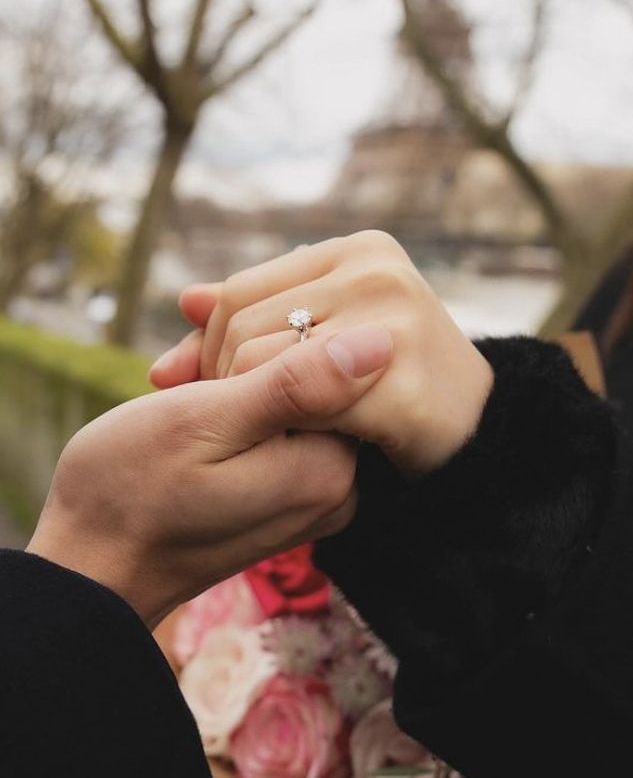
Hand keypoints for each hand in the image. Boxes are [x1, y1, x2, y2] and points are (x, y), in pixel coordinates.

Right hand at [28, 324, 391, 627]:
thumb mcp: (207, 421)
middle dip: (242, 361)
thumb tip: (386, 340)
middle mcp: (334, 488)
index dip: (264, 341)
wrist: (92, 567)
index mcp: (328, 469)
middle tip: (180, 376)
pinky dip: (230, 408)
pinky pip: (271, 428)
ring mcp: (309, 496)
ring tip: (175, 395)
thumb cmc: (131, 491)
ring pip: (285, 396)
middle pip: (310, 380)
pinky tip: (187, 408)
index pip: (332, 362)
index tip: (204, 366)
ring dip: (229, 381)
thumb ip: (298, 383)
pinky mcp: (283, 495)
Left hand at [151, 231, 492, 472]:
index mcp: (356, 250)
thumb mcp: (326, 329)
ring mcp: (390, 319)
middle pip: (241, 324)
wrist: (474, 429)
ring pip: (260, 361)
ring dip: (249, 406)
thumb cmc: (390, 379)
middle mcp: (374, 272)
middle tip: (232, 417)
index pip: (238, 291)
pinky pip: (300, 403)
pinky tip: (297, 445)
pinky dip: (286, 429)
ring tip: (265, 428)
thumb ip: (256, 312)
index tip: (211, 386)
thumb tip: (184, 300)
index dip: (209, 343)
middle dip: (220, 377)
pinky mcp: (398, 375)